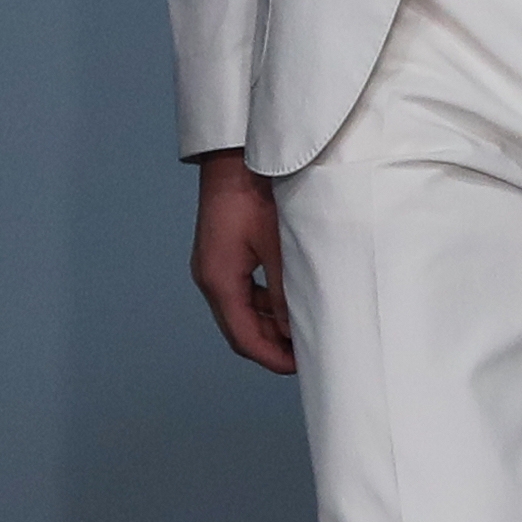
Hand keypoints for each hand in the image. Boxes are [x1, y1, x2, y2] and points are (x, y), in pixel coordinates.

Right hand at [189, 149, 294, 373]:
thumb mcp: (279, 245)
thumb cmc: (258, 192)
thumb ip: (286, 291)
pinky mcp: (224, 256)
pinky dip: (266, 306)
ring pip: (242, 313)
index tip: (303, 367)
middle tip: (309, 353)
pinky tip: (290, 303)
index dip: (273, 358)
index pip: (244, 338)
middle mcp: (211, 278)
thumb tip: (296, 331)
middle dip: (273, 346)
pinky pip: (243, 293)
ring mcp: (214, 267)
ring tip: (305, 330)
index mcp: (219, 280)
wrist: (239, 155)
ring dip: (270, 326)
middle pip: (241, 330)